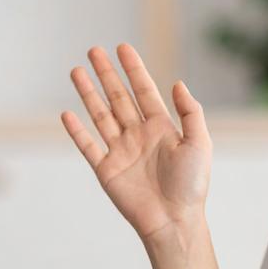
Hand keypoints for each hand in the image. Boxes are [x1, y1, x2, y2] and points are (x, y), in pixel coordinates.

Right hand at [62, 44, 211, 242]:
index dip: (133, 69)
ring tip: (76, 70)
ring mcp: (121, 151)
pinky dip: (77, 131)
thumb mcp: (200, 143)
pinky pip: (88, 146)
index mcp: (162, 128)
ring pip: (100, 115)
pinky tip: (67, 113)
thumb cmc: (192, 185)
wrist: (174, 220)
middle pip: (119, 98)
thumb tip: (178, 83)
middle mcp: (139, 135)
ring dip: (88, 93)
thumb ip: (191, 112)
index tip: (122, 48)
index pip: (144, 91)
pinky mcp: (106, 170)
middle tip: (94, 50)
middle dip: (106, 74)